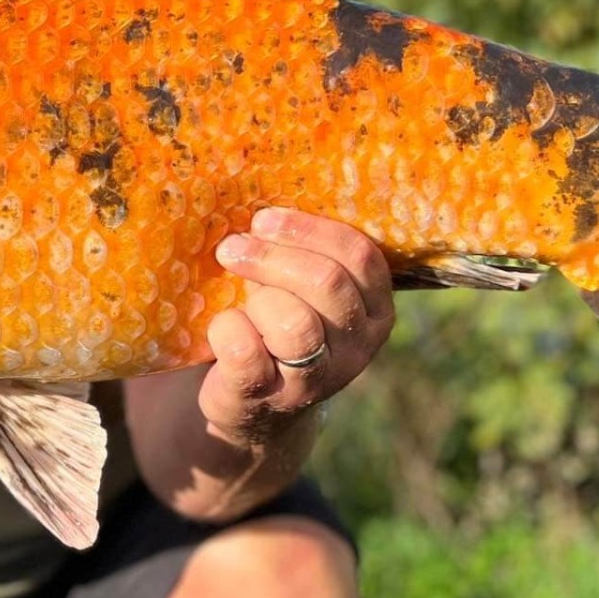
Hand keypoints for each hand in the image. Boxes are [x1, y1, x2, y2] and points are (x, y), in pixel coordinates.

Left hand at [204, 208, 393, 439]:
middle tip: (233, 247)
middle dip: (273, 256)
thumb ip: (305, 253)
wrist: (253, 404)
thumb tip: (262, 193)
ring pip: (295, 322)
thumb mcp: (305, 289)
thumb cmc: (277, 323)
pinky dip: (226, 330)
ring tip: (235, 289)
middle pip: (327, 282)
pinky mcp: (271, 399)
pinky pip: (246, 352)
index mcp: (376, 309)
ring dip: (256, 295)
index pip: (360, 256)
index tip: (263, 219)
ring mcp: (319, 378)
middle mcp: (359, 347)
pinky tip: (222, 328)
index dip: (309, 230)